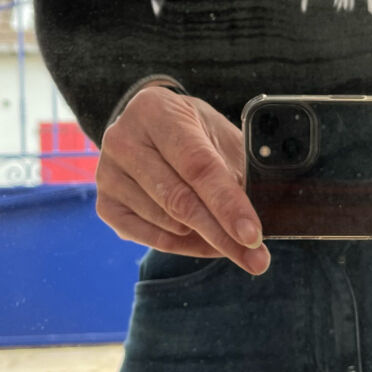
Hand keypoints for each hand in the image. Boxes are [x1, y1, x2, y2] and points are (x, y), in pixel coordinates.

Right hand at [95, 85, 269, 274]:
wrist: (152, 131)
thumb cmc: (195, 134)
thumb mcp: (220, 138)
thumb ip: (240, 171)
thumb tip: (266, 218)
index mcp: (156, 111)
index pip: (197, 166)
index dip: (227, 203)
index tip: (254, 235)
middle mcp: (123, 139)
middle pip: (179, 200)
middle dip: (223, 235)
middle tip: (256, 260)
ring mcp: (107, 174)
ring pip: (167, 222)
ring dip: (207, 239)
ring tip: (234, 240)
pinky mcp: (105, 204)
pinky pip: (150, 238)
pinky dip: (184, 246)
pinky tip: (206, 241)